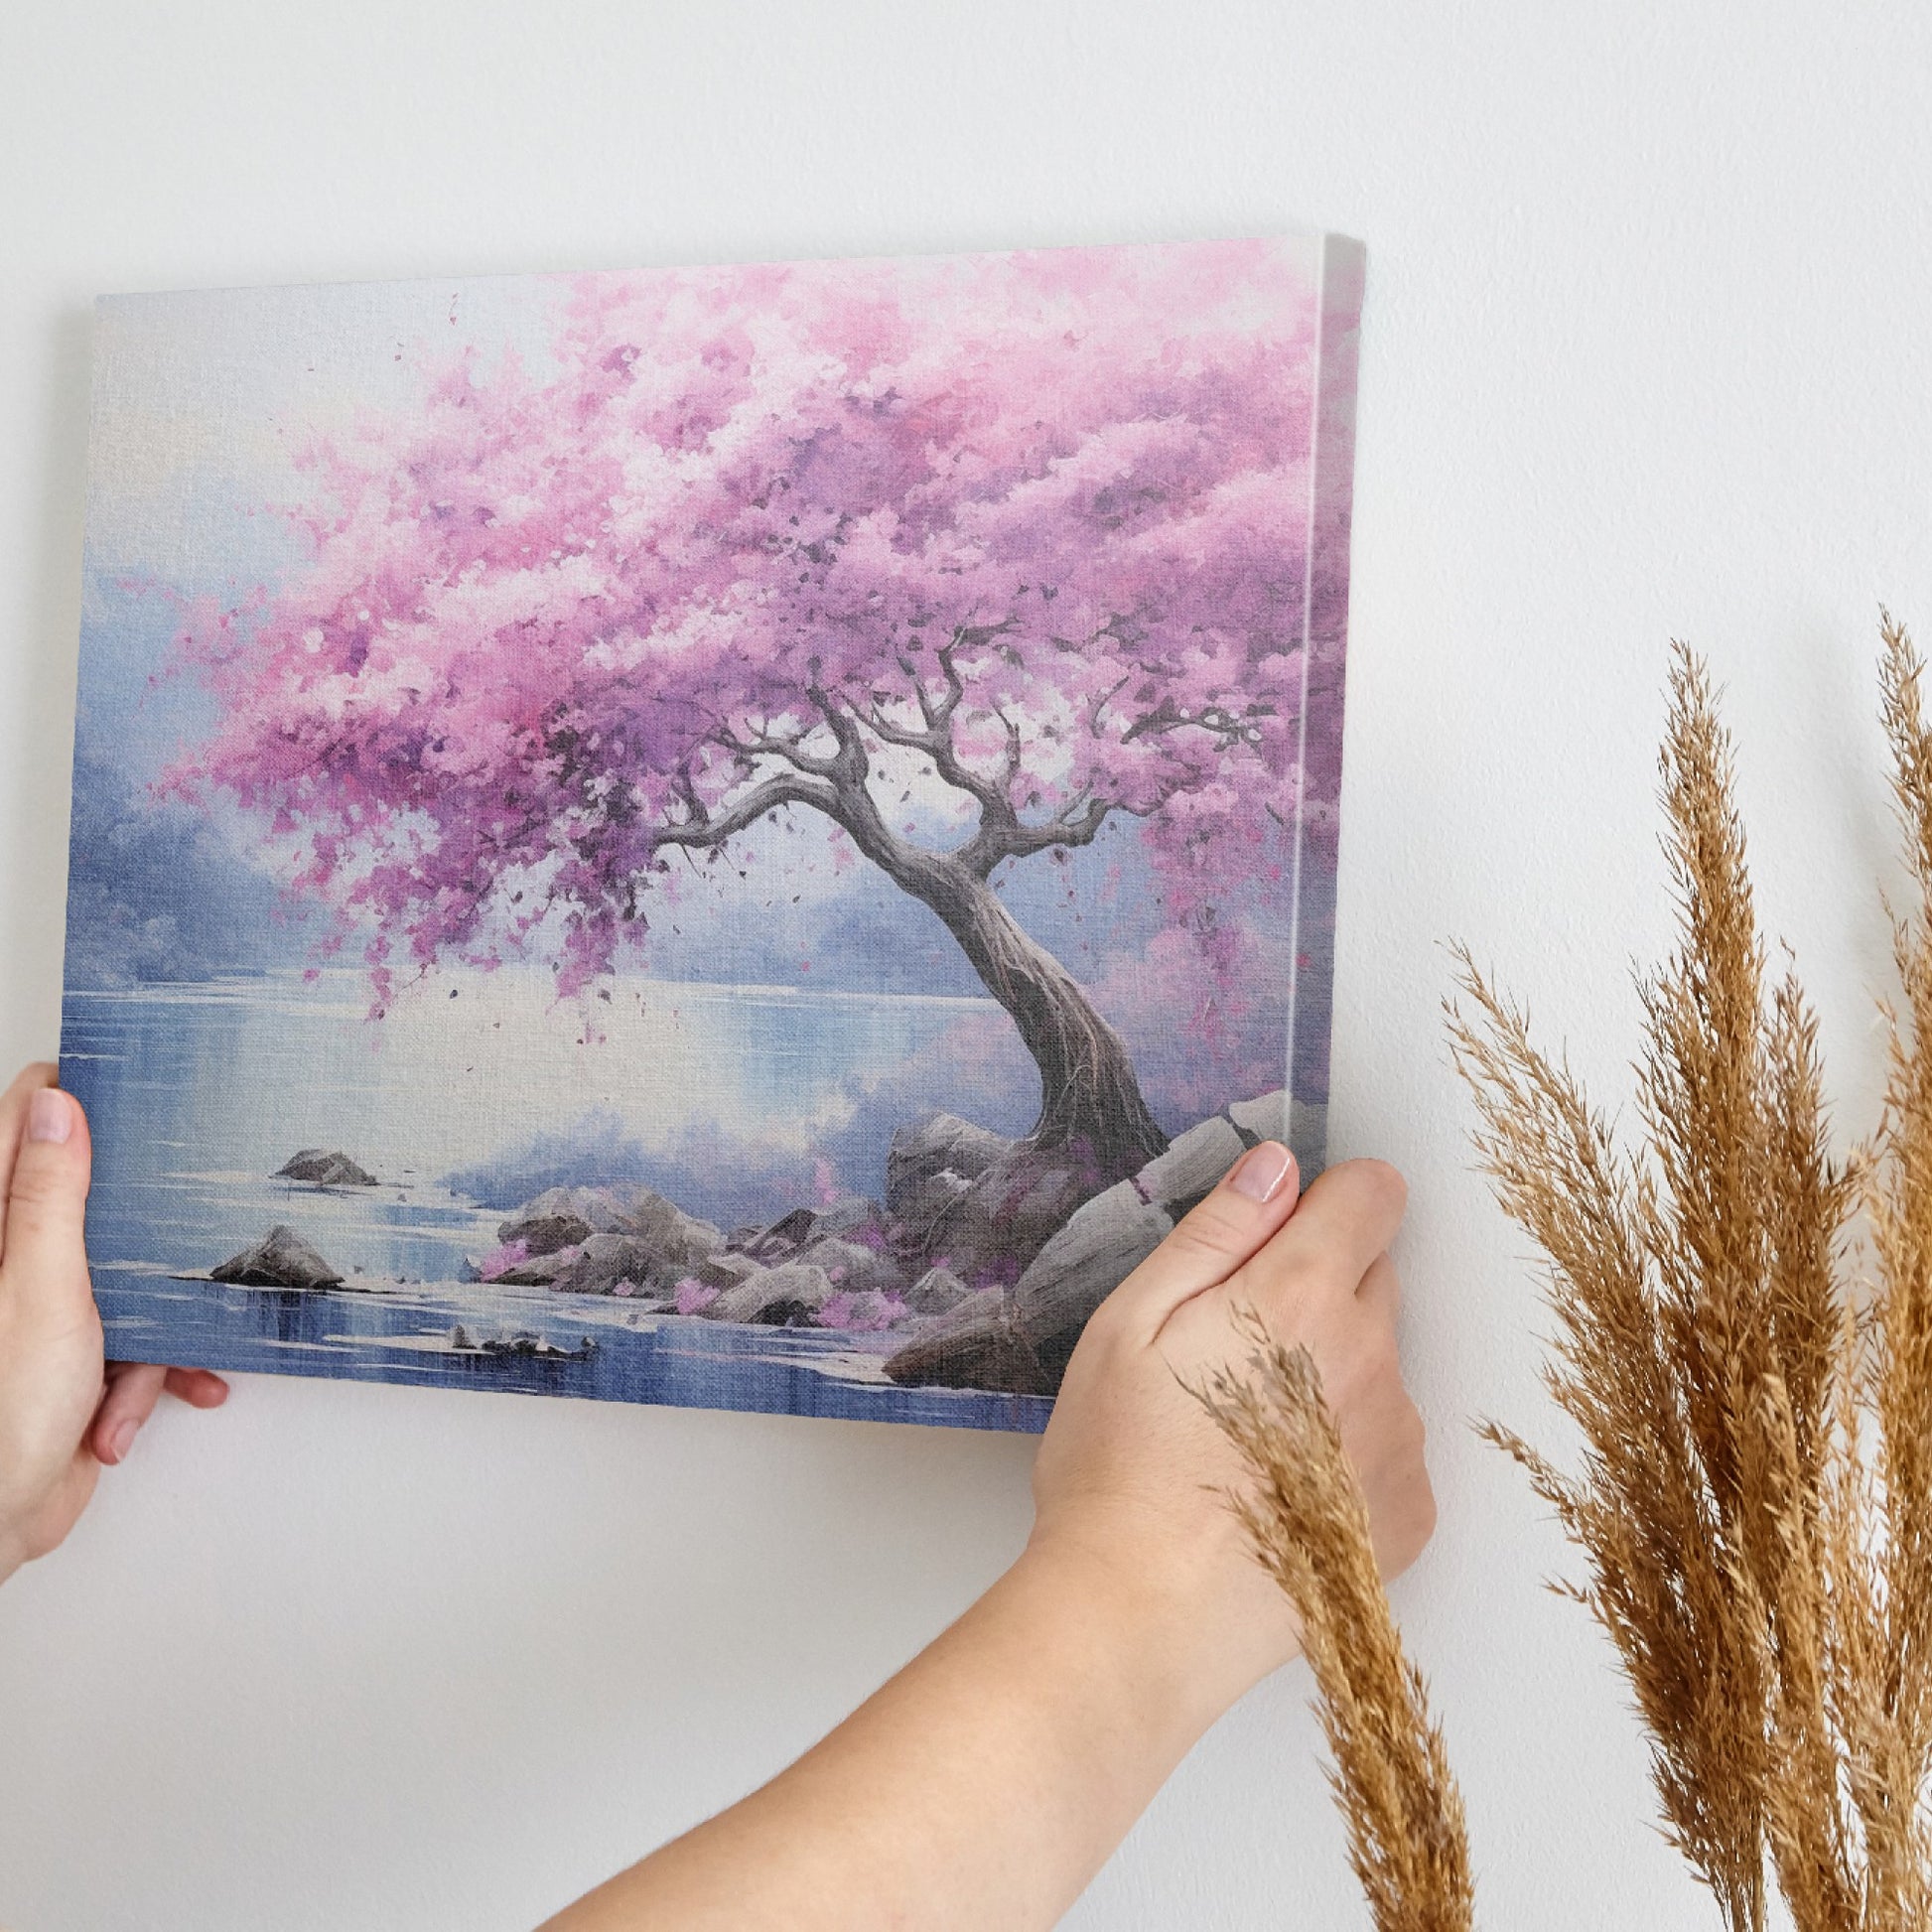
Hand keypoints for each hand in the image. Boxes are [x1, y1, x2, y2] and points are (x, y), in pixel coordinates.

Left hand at [0, 1063, 227, 1582]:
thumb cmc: (2, 1414)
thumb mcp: (42, 1287)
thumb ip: (51, 1195)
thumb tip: (58, 1106)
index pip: (25, 1123)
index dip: (76, 1099)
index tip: (135, 1088)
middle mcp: (13, 1259)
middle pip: (89, 1196)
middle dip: (142, 1223)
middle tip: (174, 1215)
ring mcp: (44, 1307)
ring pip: (126, 1271)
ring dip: (152, 1320)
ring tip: (143, 1361)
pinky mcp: (73, 1354)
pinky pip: (133, 1338)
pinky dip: (146, 1374)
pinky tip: (133, 1408)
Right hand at [542, 1142, 1434, 1931]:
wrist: (1144, 1618)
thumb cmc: (1119, 1469)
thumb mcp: (1130, 1324)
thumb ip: (1214, 1233)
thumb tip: (1277, 1168)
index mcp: (1301, 1295)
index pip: (1374, 1193)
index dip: (1329, 1201)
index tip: (1281, 1236)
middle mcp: (1372, 1358)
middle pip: (1376, 1278)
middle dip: (1318, 1290)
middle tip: (1233, 1350)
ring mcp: (1398, 1441)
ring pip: (1381, 1365)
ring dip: (1334, 1375)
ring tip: (1246, 1436)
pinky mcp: (1407, 1514)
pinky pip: (1391, 1448)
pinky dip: (1349, 1455)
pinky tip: (1278, 1490)